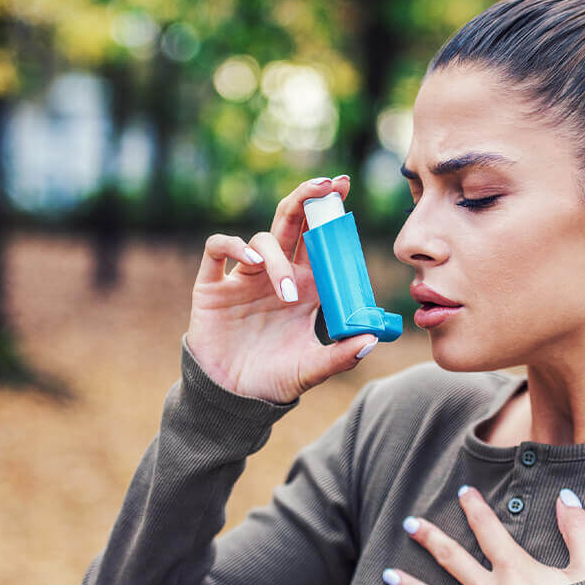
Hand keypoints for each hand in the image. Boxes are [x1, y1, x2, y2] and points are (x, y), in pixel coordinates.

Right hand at [186, 175, 379, 403]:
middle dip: (308, 198)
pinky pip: (219, 248)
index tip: (344, 188)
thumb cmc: (275, 380)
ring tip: (288, 293)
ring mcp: (244, 277)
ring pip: (263, 240)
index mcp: (306, 286)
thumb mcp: (311, 370)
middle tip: (327, 185)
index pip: (320, 240)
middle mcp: (277, 275)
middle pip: (292, 222)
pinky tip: (253, 262)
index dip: (330, 212)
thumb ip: (341, 356)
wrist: (232, 399)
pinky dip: (235, 246)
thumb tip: (372, 339)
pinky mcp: (213, 286)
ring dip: (279, 259)